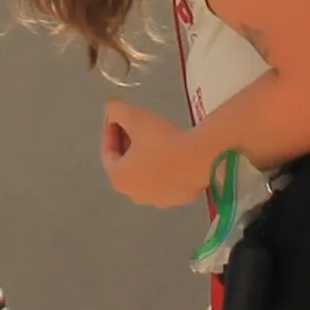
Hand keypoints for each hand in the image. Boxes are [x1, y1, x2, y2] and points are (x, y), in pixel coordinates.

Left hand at [97, 99, 212, 209]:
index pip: (107, 152)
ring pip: (146, 174)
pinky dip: (165, 166)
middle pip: (126, 165)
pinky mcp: (179, 199)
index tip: (117, 115)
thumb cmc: (163, 140)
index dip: (110, 130)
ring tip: (155, 137)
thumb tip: (111, 109)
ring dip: (146, 156)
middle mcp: (135, 195)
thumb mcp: (135, 117)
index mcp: (119, 179)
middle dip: (128, 143)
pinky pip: (166, 180)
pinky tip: (174, 151)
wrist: (201, 158)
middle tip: (136, 124)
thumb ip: (116, 110)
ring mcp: (158, 200)